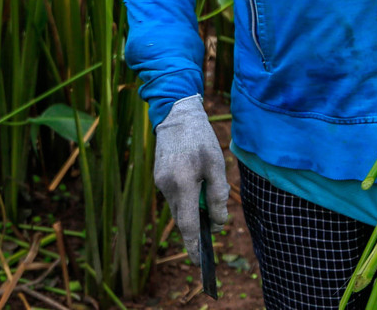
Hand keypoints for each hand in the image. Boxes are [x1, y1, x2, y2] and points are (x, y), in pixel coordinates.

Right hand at [153, 95, 230, 260]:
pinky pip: (174, 196)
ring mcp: (159, 183)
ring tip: (208, 200)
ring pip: (178, 207)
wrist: (176, 115)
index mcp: (182, 184)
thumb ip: (217, 195)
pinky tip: (197, 187)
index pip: (187, 225)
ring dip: (193, 210)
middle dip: (197, 227)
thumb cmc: (200, 137)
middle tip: (212, 229)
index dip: (194, 245)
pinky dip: (186, 198)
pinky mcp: (158, 177)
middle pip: (182, 218)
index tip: (200, 263)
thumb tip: (218, 222)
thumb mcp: (216, 164)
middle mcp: (166, 187)